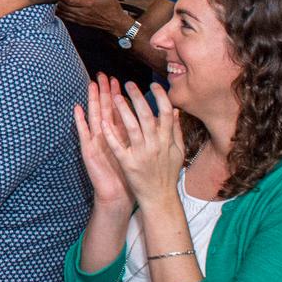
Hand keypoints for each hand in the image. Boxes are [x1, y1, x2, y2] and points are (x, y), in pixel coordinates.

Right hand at [75, 76, 135, 207]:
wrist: (116, 194)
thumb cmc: (128, 174)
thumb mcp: (136, 151)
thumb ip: (143, 134)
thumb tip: (156, 118)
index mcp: (118, 135)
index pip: (117, 110)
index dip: (117, 95)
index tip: (119, 80)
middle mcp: (106, 135)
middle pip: (105, 109)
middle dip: (104, 92)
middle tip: (103, 75)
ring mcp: (96, 141)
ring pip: (94, 116)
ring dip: (92, 101)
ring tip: (91, 85)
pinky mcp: (88, 151)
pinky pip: (84, 134)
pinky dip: (80, 121)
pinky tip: (77, 109)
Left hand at [100, 80, 184, 207]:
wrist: (160, 198)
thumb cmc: (168, 173)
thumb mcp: (177, 152)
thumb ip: (176, 130)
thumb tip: (175, 110)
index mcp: (167, 141)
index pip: (166, 113)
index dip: (160, 97)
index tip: (153, 84)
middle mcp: (155, 145)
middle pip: (146, 116)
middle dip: (137, 97)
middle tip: (128, 83)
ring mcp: (141, 154)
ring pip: (131, 127)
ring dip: (122, 110)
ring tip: (113, 96)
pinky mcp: (128, 164)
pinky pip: (117, 146)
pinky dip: (111, 133)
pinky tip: (103, 121)